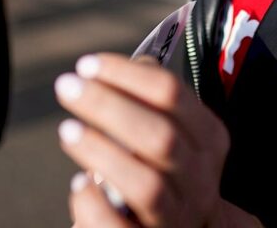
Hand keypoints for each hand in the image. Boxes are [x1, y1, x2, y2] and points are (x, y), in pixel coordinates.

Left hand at [55, 54, 260, 227]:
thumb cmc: (163, 173)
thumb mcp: (170, 134)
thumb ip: (154, 101)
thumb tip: (136, 63)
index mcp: (208, 141)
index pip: (173, 95)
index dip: (127, 75)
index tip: (87, 65)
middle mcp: (200, 181)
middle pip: (161, 136)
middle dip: (109, 106)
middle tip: (68, 87)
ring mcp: (178, 217)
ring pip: (147, 185)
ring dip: (102, 152)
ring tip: (67, 131)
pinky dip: (94, 205)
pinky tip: (79, 185)